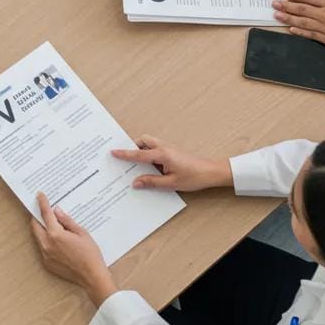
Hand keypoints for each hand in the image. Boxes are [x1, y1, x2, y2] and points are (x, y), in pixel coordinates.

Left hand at [30, 193, 116, 306]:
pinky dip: (46, 241)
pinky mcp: (47, 263)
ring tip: (51, 224)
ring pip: (38, 237)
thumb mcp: (81, 233)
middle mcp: (47, 244)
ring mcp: (46, 255)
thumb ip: (67, 221)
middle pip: (35, 225)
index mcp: (55, 234)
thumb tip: (57, 211)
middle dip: (38, 216)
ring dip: (41, 229)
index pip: (46, 214)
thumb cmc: (90, 254)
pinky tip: (56, 240)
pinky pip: (42, 248)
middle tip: (42, 210)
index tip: (39, 195)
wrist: (92, 277)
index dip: (42, 203)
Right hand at [111, 135, 232, 191]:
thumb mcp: (171, 183)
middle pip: (143, 141)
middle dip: (134, 147)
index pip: (138, 154)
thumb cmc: (194, 177)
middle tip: (127, 158)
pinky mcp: (172, 151)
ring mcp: (168, 148)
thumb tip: (136, 182)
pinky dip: (149, 154)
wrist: (211, 172)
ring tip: (139, 165)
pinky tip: (151, 167)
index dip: (125, 154)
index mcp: (162, 154)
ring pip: (149, 144)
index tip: (113, 152)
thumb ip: (151, 182)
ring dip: (142, 151)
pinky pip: (156, 149)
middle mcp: (164, 148)